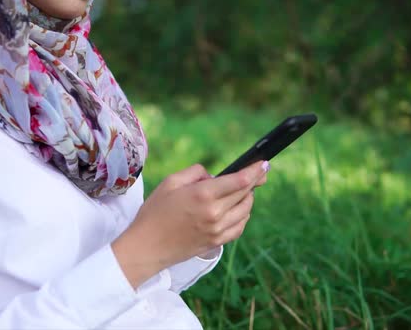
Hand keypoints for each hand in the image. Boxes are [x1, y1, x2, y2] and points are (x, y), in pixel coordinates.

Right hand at [111, 161, 268, 287]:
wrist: (146, 247)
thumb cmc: (154, 212)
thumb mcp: (170, 182)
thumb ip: (195, 172)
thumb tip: (213, 175)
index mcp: (203, 194)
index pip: (240, 180)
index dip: (255, 170)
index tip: (264, 164)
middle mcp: (214, 212)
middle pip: (246, 193)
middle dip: (255, 181)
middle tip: (260, 173)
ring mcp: (217, 230)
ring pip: (246, 210)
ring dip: (248, 198)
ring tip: (244, 191)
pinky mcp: (216, 242)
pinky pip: (240, 227)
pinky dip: (243, 216)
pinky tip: (238, 210)